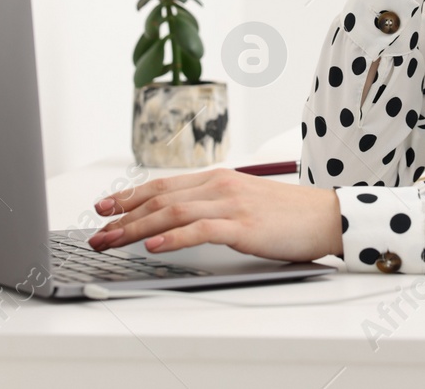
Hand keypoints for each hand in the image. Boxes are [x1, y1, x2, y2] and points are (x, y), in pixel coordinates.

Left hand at [87, 169, 342, 262]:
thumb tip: (177, 221)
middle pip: (160, 197)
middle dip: (123, 215)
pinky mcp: (244, 225)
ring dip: (137, 228)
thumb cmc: (287, 214)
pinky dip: (174, 237)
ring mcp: (232, 204)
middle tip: (97, 231)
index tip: (104, 207)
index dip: (129, 196)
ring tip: (112, 240)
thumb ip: (212, 206)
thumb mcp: (244, 203)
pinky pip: (201, 229)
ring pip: (172, 212)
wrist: (327, 216)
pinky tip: (155, 245)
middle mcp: (220, 185)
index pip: (163, 185)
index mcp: (219, 179)